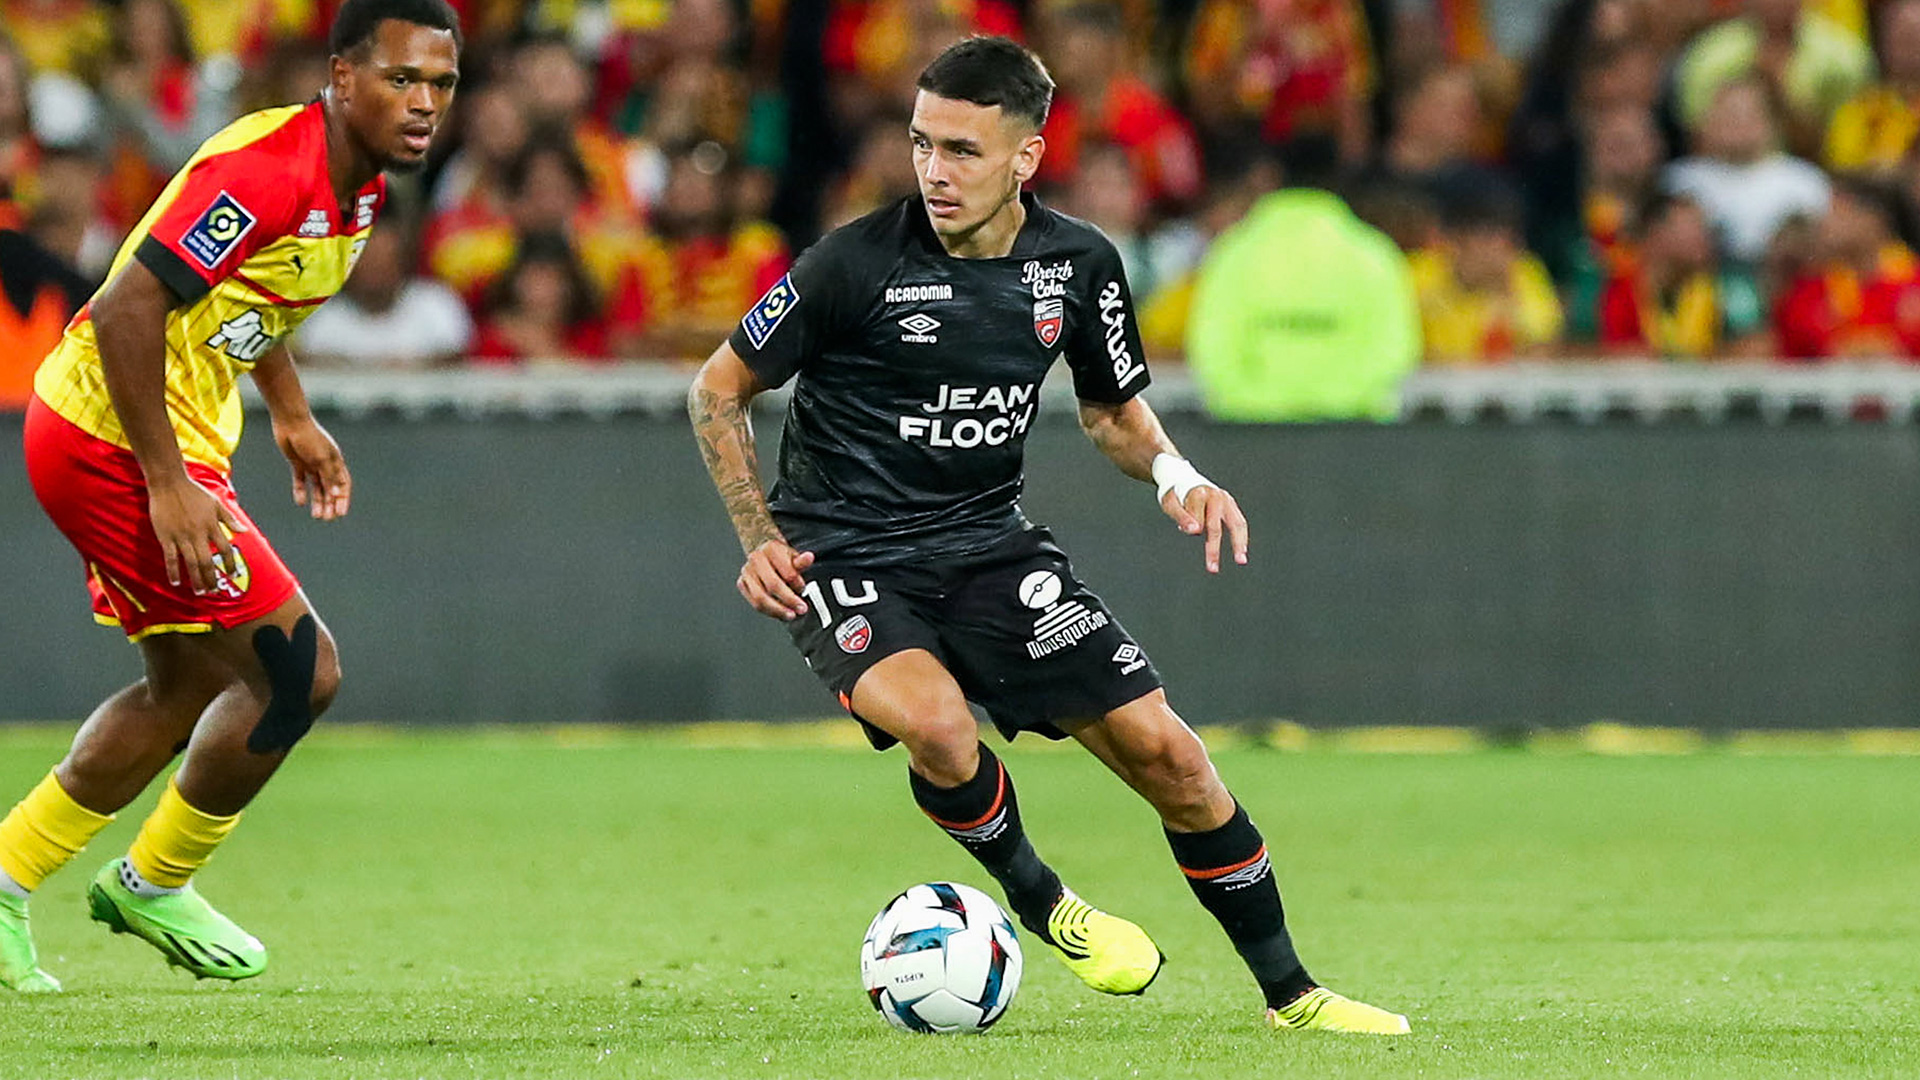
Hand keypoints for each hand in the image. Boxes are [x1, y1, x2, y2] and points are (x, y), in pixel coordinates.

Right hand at [148, 475, 246, 594]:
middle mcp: (198, 533)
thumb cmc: (193, 492)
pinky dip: (173, 571)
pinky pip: (170, 557)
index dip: (230, 563)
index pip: (225, 549)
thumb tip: (244, 531)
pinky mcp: (165, 536)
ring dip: (196, 579)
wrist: (169, 483)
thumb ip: (230, 519)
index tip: (233, 574)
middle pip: (208, 561)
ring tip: (200, 592)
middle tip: (213, 591)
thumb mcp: (216, 503)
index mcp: (212, 525)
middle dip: (212, 578)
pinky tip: (176, 582)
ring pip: (191, 563)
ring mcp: (181, 536)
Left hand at [274, 416, 350, 519]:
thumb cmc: (310, 438)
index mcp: (336, 462)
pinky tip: (301, 502)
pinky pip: (301, 481)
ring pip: (317, 487)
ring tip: (316, 516)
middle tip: (327, 519)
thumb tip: (337, 495)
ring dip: (317, 502)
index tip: (341, 513)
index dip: (344, 499)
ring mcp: (311, 464)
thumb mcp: (322, 458)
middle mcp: (325, 465)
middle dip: (330, 504)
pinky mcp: (297, 463)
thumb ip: (329, 476)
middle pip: (330, 489)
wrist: (290, 422)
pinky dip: (301, 491)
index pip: (343, 485)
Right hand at [738, 539, 815, 620]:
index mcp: (771, 549)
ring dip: (778, 610)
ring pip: (760, 598)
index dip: (798, 585)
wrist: (764, 554)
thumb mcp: (794, 557)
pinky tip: (779, 612)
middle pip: (773, 585)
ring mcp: (747, 572)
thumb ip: (801, 562)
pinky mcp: (742, 583)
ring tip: (790, 615)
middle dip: (789, 600)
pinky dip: (768, 611)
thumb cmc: (780, 557)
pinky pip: (754, 602)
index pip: (787, 572)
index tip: (803, 591)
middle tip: (800, 609)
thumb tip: (809, 558)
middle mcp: (756, 559)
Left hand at [1160, 484, 1249, 573]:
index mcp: (1198, 493)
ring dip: (1239, 543)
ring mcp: (1225, 500)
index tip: (1186, 531)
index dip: (1191, 526)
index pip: (1197, 518)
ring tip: (1241, 560)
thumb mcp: (1169, 504)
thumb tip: (1195, 531)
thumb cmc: (1175, 495)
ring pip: (1236, 524)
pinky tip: (1241, 552)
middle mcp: (1215, 496)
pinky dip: (1242, 537)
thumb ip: (1181, 517)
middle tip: (1212, 568)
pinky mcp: (1231, 504)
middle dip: (1213, 548)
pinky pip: (1239, 522)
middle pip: (1215, 526)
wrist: (1183, 479)